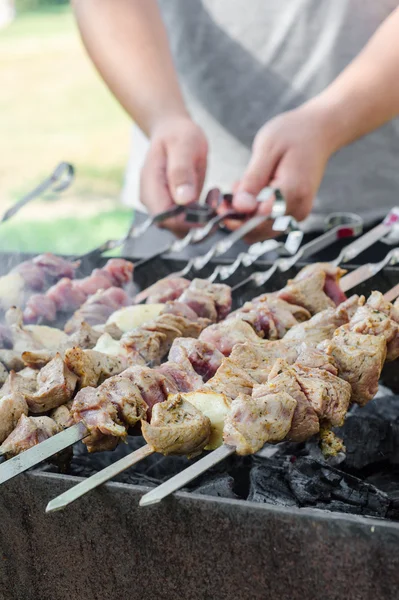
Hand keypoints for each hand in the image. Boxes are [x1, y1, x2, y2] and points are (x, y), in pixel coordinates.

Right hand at [140, 115, 207, 235]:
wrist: (173, 133)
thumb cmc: (178, 135)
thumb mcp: (184, 145)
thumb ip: (181, 172)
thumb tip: (183, 200)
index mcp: (150, 185)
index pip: (164, 218)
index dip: (187, 220)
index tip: (209, 209)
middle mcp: (152, 200)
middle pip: (173, 227)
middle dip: (198, 220)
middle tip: (215, 199)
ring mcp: (161, 205)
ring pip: (182, 228)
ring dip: (202, 218)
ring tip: (214, 195)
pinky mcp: (173, 208)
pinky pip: (188, 222)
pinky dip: (202, 214)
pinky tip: (211, 196)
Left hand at [225, 103, 334, 241]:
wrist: (320, 131)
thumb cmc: (294, 134)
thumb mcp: (267, 150)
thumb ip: (252, 181)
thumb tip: (239, 207)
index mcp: (292, 193)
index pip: (257, 222)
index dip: (235, 218)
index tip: (222, 203)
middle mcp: (298, 209)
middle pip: (257, 232)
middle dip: (238, 218)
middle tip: (230, 193)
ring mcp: (298, 214)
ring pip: (260, 230)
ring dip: (246, 215)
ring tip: (244, 187)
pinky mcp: (295, 213)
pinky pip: (268, 223)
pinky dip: (255, 213)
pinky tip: (254, 192)